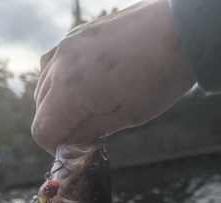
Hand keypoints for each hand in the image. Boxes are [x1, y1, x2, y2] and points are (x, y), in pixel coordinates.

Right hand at [32, 0, 195, 154]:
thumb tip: (70, 144)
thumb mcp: (126, 117)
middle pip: (40, 109)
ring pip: (44, 86)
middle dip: (58, 127)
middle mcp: (60, 64)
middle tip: (86, 135)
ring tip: (88, 111)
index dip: (55, 148)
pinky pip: (54, 65)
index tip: (74, 152)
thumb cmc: (159, 77)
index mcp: (70, 90)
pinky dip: (62, 82)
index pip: (42, 130)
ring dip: (58, 105)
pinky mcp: (76, 35)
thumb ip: (90, 132)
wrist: (180, 31)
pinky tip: (84, 87)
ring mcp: (66, 45)